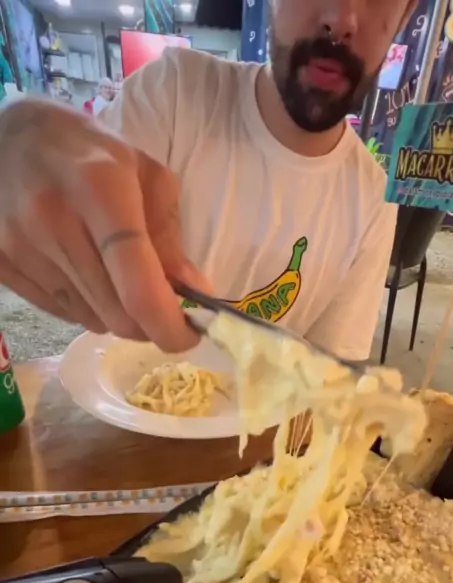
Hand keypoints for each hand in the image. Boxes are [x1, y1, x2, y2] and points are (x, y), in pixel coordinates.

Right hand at [0, 100, 208, 351]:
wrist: (5, 137)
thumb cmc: (87, 151)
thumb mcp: (143, 173)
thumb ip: (168, 236)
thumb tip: (193, 292)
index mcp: (100, 189)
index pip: (139, 287)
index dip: (169, 325)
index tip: (188, 335)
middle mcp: (54, 221)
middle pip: (117, 313)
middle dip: (148, 323)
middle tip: (160, 306)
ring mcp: (21, 246)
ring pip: (90, 319)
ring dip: (116, 313)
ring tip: (115, 277)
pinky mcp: (1, 265)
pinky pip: (61, 313)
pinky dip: (85, 306)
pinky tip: (83, 273)